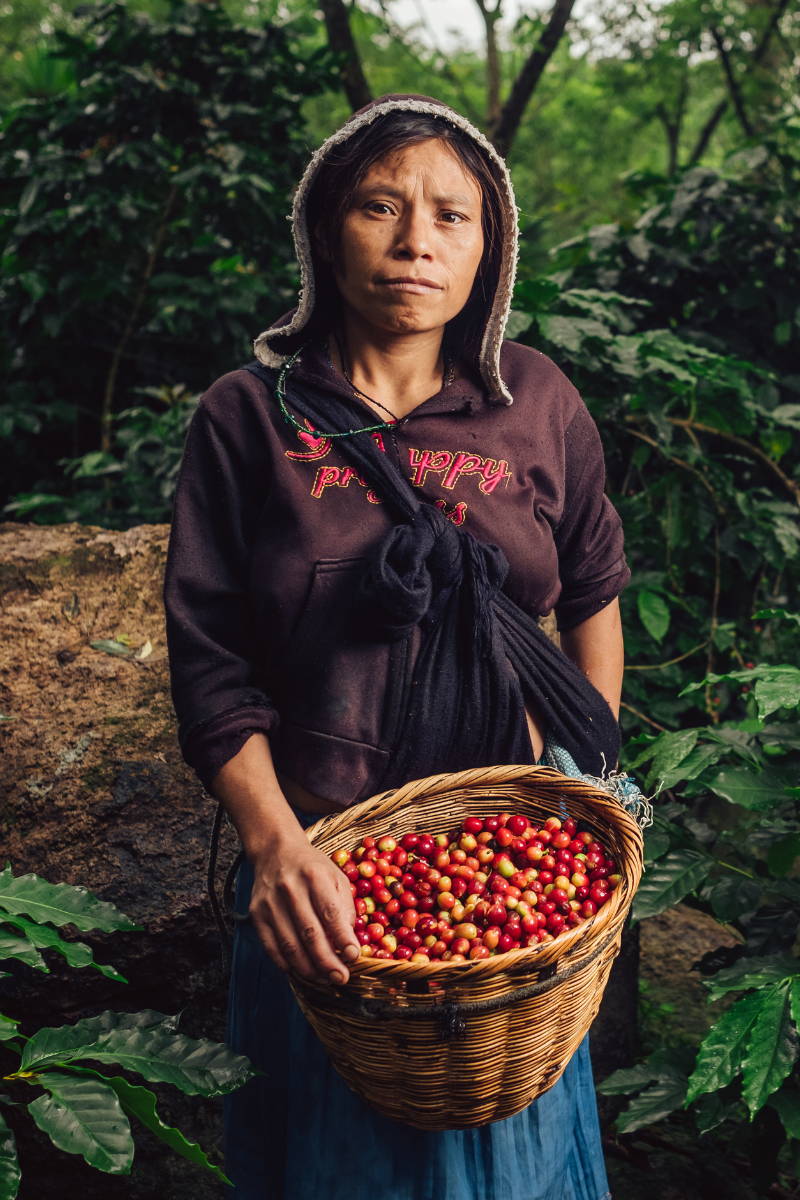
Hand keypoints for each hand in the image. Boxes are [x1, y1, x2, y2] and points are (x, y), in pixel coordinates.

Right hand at [248, 830, 359, 985]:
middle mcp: (290, 889)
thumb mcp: (336, 877)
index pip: (330, 913)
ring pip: (290, 946)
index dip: (343, 938)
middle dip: (328, 962)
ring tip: (326, 979)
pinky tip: (303, 972)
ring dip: (310, 969)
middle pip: (310, 934)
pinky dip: (288, 965)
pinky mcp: (256, 915)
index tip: (354, 957)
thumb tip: (350, 942)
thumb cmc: (312, 868)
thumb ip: (345, 907)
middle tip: (342, 977)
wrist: (276, 852)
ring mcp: (270, 903)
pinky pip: (272, 948)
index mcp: (314, 876)